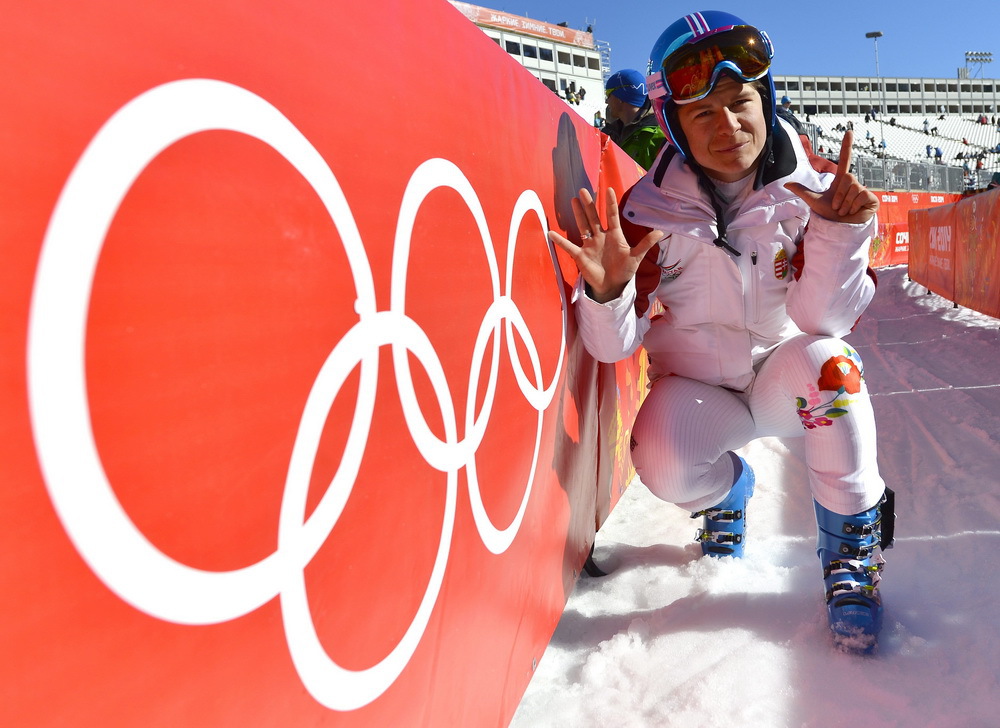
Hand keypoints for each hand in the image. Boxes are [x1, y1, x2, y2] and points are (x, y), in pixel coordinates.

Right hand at [548, 187, 662, 302]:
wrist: (612, 286)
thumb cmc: (624, 270)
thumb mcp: (636, 257)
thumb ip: (645, 244)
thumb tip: (661, 232)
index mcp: (614, 235)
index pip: (612, 216)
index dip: (610, 203)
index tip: (609, 189)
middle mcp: (600, 236)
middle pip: (594, 217)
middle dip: (589, 204)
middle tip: (583, 190)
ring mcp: (590, 244)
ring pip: (583, 225)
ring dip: (578, 214)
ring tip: (573, 200)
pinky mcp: (581, 255)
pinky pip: (569, 247)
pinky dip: (560, 241)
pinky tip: (551, 233)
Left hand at [785, 131, 878, 223]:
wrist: (838, 228)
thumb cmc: (829, 214)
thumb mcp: (814, 201)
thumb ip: (802, 191)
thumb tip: (786, 184)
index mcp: (841, 180)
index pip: (845, 159)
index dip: (846, 146)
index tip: (849, 131)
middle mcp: (853, 183)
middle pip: (847, 179)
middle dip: (839, 196)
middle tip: (836, 207)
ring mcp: (863, 190)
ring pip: (854, 188)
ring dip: (845, 204)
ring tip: (843, 211)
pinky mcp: (871, 199)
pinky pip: (861, 196)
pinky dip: (853, 206)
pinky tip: (853, 212)